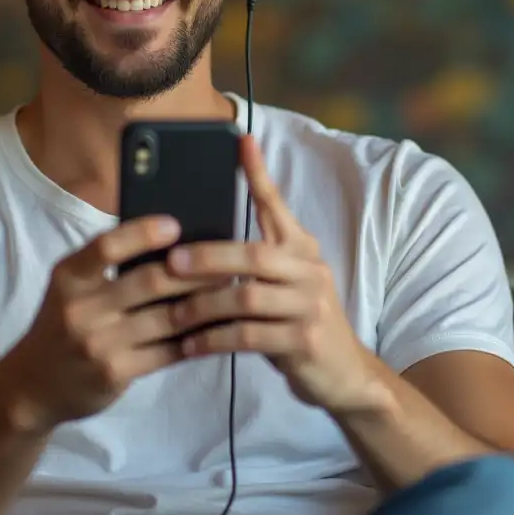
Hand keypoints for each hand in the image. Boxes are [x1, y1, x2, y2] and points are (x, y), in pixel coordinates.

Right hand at [0, 215, 226, 432]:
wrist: (32, 386)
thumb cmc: (62, 325)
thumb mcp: (70, 290)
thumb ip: (106, 268)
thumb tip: (171, 243)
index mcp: (69, 277)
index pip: (107, 246)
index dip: (143, 234)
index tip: (176, 225)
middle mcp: (80, 308)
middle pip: (150, 282)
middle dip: (195, 272)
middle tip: (228, 261)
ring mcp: (97, 343)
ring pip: (166, 318)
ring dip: (204, 305)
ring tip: (231, 293)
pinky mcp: (114, 373)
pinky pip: (166, 352)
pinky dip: (195, 340)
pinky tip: (216, 330)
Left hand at [164, 135, 384, 415]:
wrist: (344, 373)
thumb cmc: (298, 321)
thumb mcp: (285, 283)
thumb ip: (255, 260)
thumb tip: (197, 244)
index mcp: (301, 249)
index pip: (277, 205)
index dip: (259, 174)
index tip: (241, 141)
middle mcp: (309, 270)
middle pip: (254, 255)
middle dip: (208, 257)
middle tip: (170, 262)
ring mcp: (310, 306)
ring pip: (247, 297)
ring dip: (203, 305)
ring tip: (172, 313)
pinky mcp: (304, 342)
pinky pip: (250, 336)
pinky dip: (215, 340)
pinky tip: (190, 344)